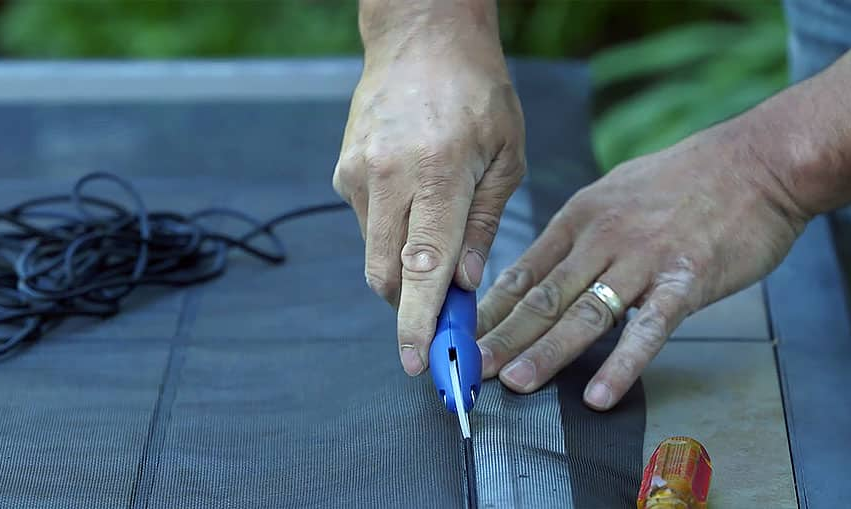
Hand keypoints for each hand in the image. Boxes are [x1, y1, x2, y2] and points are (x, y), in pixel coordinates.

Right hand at [333, 19, 525, 375]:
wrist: (422, 38)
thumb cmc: (478, 92)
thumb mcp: (507, 156)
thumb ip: (485, 224)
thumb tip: (466, 283)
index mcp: (437, 174)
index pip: (422, 268)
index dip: (418, 322)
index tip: (419, 362)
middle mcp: (387, 177)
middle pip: (385, 274)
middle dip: (409, 306)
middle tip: (441, 312)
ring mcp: (357, 174)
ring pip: (374, 253)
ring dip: (404, 266)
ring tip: (437, 227)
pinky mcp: (343, 171)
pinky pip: (367, 224)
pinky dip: (392, 234)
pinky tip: (416, 199)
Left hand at [476, 122, 809, 409]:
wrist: (757, 162)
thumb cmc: (685, 179)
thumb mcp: (615, 192)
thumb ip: (580, 232)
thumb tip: (547, 267)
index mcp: (580, 217)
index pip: (523, 272)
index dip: (490, 309)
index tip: (463, 338)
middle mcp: (602, 238)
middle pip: (542, 296)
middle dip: (502, 336)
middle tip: (470, 368)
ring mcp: (643, 259)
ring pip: (583, 313)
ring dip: (545, 352)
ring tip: (514, 382)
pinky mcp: (686, 280)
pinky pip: (648, 329)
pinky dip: (622, 365)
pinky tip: (599, 394)